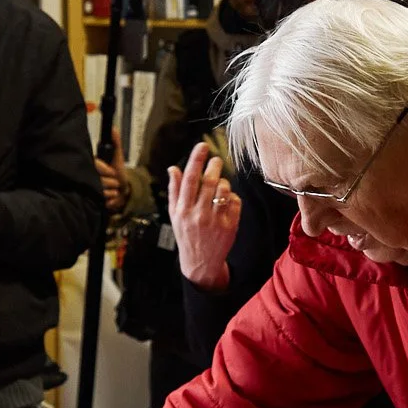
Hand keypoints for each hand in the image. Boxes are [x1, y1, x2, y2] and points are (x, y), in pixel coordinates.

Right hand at [94, 127, 130, 213]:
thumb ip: (116, 142)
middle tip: (116, 182)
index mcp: (92, 164)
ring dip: (110, 191)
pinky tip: (112, 196)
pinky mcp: (90, 199)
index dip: (104, 169)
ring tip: (114, 188)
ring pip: (98, 190)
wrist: (122, 191)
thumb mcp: (118, 156)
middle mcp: (87, 175)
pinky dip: (109, 199)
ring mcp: (88, 188)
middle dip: (109, 182)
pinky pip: (99, 200)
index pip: (94, 164)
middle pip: (96, 179)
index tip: (113, 172)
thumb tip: (113, 128)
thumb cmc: (118, 172)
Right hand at [167, 141, 238, 291]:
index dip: (196, 159)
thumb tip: (172, 168)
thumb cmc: (186, 234)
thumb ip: (174, 191)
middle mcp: (198, 214)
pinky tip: (226, 200)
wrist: (200, 262)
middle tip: (215, 160)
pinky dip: (231, 196)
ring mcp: (215, 221)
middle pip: (209, 181)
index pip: (189, 179)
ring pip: (223, 189)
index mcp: (182, 209)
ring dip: (223, 181)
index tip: (202, 145)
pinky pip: (234, 201)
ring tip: (219, 184)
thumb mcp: (175, 214)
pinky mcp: (230, 226)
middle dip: (214, 166)